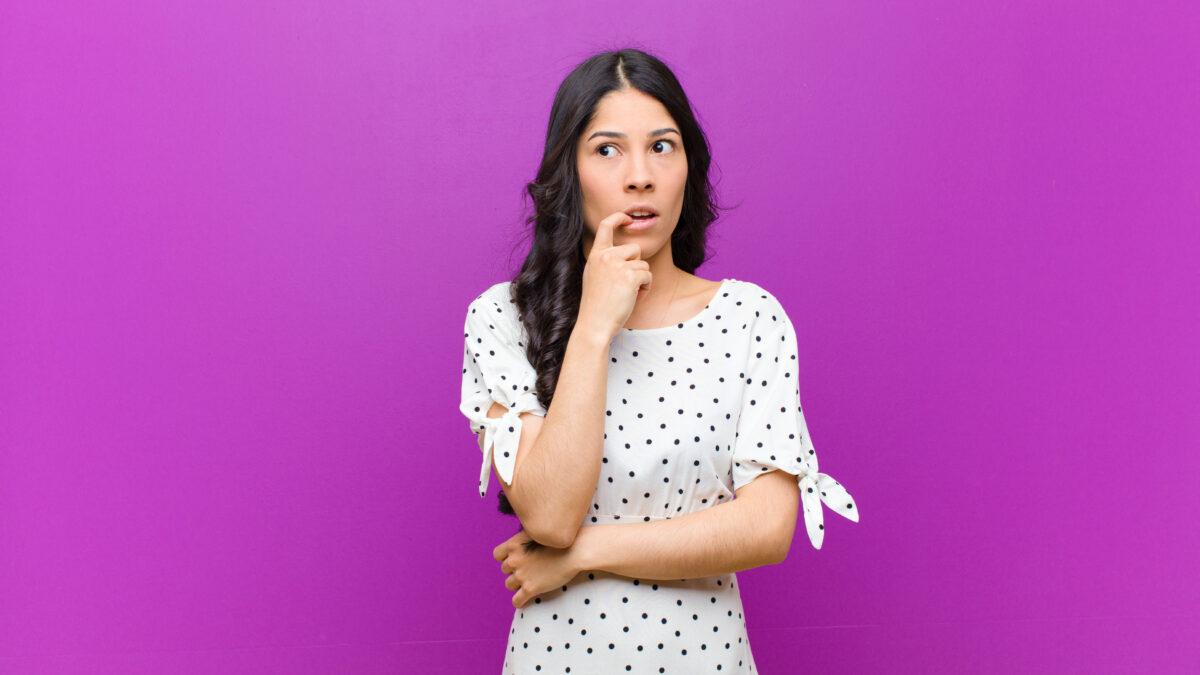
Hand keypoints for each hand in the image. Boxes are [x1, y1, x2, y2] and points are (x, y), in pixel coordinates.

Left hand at [492, 529, 583, 608]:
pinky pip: (516, 601)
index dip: (506, 557)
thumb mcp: (537, 532)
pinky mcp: (530, 588)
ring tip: (531, 581)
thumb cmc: (560, 540)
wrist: (575, 551)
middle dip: (515, 570)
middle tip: (530, 569)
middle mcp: (514, 560)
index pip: (497, 554)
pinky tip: (525, 600)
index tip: (517, 558)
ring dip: (518, 584)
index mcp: (513, 545)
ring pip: (509, 584)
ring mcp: (521, 575)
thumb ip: (524, 540)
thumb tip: (520, 545)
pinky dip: (519, 601)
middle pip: (505, 570)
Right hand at [578, 211, 652, 342]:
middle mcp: (605, 256)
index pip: (606, 226)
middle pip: (635, 249)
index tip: (627, 219)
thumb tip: (629, 255)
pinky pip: (648, 276)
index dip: (618, 218)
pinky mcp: (630, 275)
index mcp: (595, 255)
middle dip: (637, 266)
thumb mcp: (594, 277)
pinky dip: (646, 288)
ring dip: (642, 280)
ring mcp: (617, 264)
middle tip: (628, 285)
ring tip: (630, 294)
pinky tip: (635, 297)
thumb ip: (606, 262)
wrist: (594, 324)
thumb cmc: (597, 306)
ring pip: (644, 264)